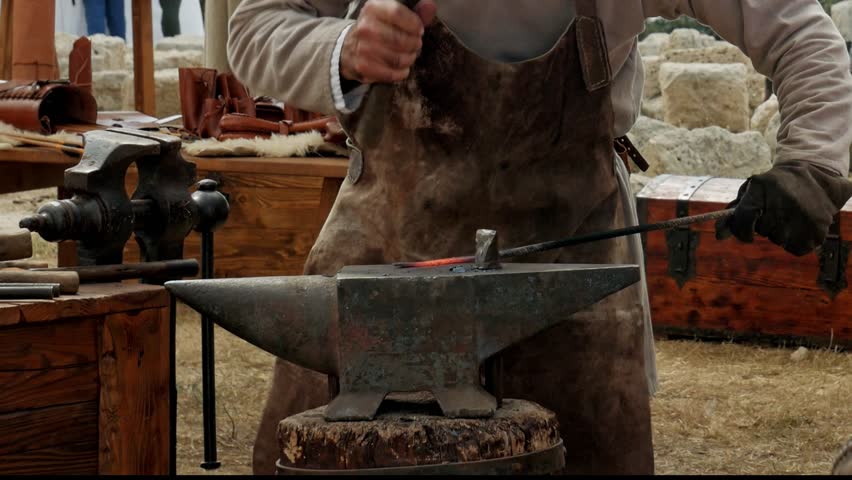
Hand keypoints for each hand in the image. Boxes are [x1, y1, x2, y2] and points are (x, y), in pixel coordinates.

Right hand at [340, 0, 436, 84]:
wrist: (350, 48)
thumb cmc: (379, 29)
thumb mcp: (394, 16)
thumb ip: (415, 12)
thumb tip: (430, 5)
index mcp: (373, 8)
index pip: (398, 13)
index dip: (414, 24)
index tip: (419, 30)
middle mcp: (365, 27)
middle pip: (401, 39)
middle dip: (414, 44)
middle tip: (415, 45)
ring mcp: (363, 48)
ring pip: (398, 58)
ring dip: (409, 59)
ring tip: (409, 56)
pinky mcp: (363, 66)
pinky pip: (391, 74)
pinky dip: (401, 73)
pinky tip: (402, 69)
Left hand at [715, 161, 851, 255]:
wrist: (817, 179)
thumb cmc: (775, 188)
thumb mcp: (753, 191)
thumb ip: (734, 212)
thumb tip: (719, 236)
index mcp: (763, 187)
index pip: (744, 218)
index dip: (741, 230)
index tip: (746, 233)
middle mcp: (783, 200)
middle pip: (762, 230)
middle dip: (765, 225)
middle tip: (778, 210)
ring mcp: (802, 215)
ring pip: (778, 240)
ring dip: (780, 233)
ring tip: (791, 215)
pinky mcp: (817, 229)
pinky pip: (795, 248)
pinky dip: (794, 242)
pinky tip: (800, 225)